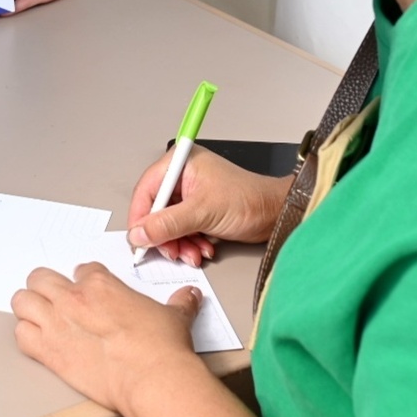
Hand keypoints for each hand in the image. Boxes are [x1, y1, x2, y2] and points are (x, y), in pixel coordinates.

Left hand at [12, 262, 203, 415]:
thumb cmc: (161, 348)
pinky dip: (25, 336)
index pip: (82, 270)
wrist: (153, 379)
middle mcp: (74, 299)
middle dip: (45, 286)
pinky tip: (36, 341)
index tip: (88, 292)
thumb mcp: (175, 317)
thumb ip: (179, 303)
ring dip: (28, 307)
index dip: (84, 281)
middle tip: (54, 299)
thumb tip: (189, 296)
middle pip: (41, 277)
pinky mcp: (48, 352)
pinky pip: (20, 335)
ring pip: (22, 301)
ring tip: (37, 317)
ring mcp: (57, 323)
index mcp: (101, 285)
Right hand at [129, 145, 291, 265]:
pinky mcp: (198, 208)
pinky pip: (181, 229)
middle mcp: (182, 176)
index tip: (139, 240)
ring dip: (178, 243)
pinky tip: (201, 249)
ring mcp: (190, 193)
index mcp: (179, 163)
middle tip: (171, 251)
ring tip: (192, 252)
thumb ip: (167, 224)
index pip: (146, 191)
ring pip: (168, 223)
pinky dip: (189, 243)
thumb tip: (140, 233)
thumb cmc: (250, 200)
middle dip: (164, 235)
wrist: (276, 213)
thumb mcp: (203, 212)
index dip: (140, 218)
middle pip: (156, 210)